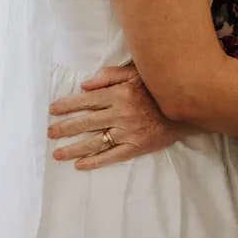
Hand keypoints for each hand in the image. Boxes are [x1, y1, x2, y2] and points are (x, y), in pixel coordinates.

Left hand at [48, 65, 183, 169]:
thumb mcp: (136, 72)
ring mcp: (128, 132)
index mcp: (119, 94)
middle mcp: (120, 114)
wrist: (187, 108)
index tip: (52, 110)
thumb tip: (84, 85)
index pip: (86, 101)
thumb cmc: (159, 88)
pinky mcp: (136, 147)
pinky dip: (95, 161)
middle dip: (64, 128)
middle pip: (85, 122)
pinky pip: (112, 156)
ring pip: (94, 142)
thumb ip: (109, 76)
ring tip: (57, 153)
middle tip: (49, 133)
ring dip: (73, 148)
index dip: (67, 105)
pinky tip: (80, 164)